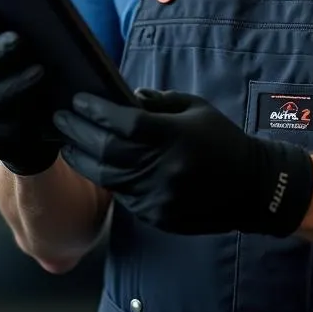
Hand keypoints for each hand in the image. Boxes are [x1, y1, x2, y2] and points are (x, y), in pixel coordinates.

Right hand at [0, 4, 58, 175]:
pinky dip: (29, 112)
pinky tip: (49, 103)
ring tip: (40, 70)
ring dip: (15, 83)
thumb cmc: (23, 77)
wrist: (26, 133)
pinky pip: (8, 126)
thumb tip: (30, 9)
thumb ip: (10, 35)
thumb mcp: (12, 56)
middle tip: (17, 38)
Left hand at [53, 89, 312, 235]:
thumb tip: (123, 96)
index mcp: (174, 136)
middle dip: (78, 132)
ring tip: (66, 142)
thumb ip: (158, 102)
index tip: (77, 99)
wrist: (253, 188)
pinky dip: (105, 177)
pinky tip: (93, 164)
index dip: (96, 110)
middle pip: (107, 150)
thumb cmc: (222, 140)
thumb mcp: (195, 109)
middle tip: (59, 118)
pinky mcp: (156, 215)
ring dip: (82, 158)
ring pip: (107, 176)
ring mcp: (158, 196)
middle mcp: (163, 168)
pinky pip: (122, 195)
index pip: (123, 122)